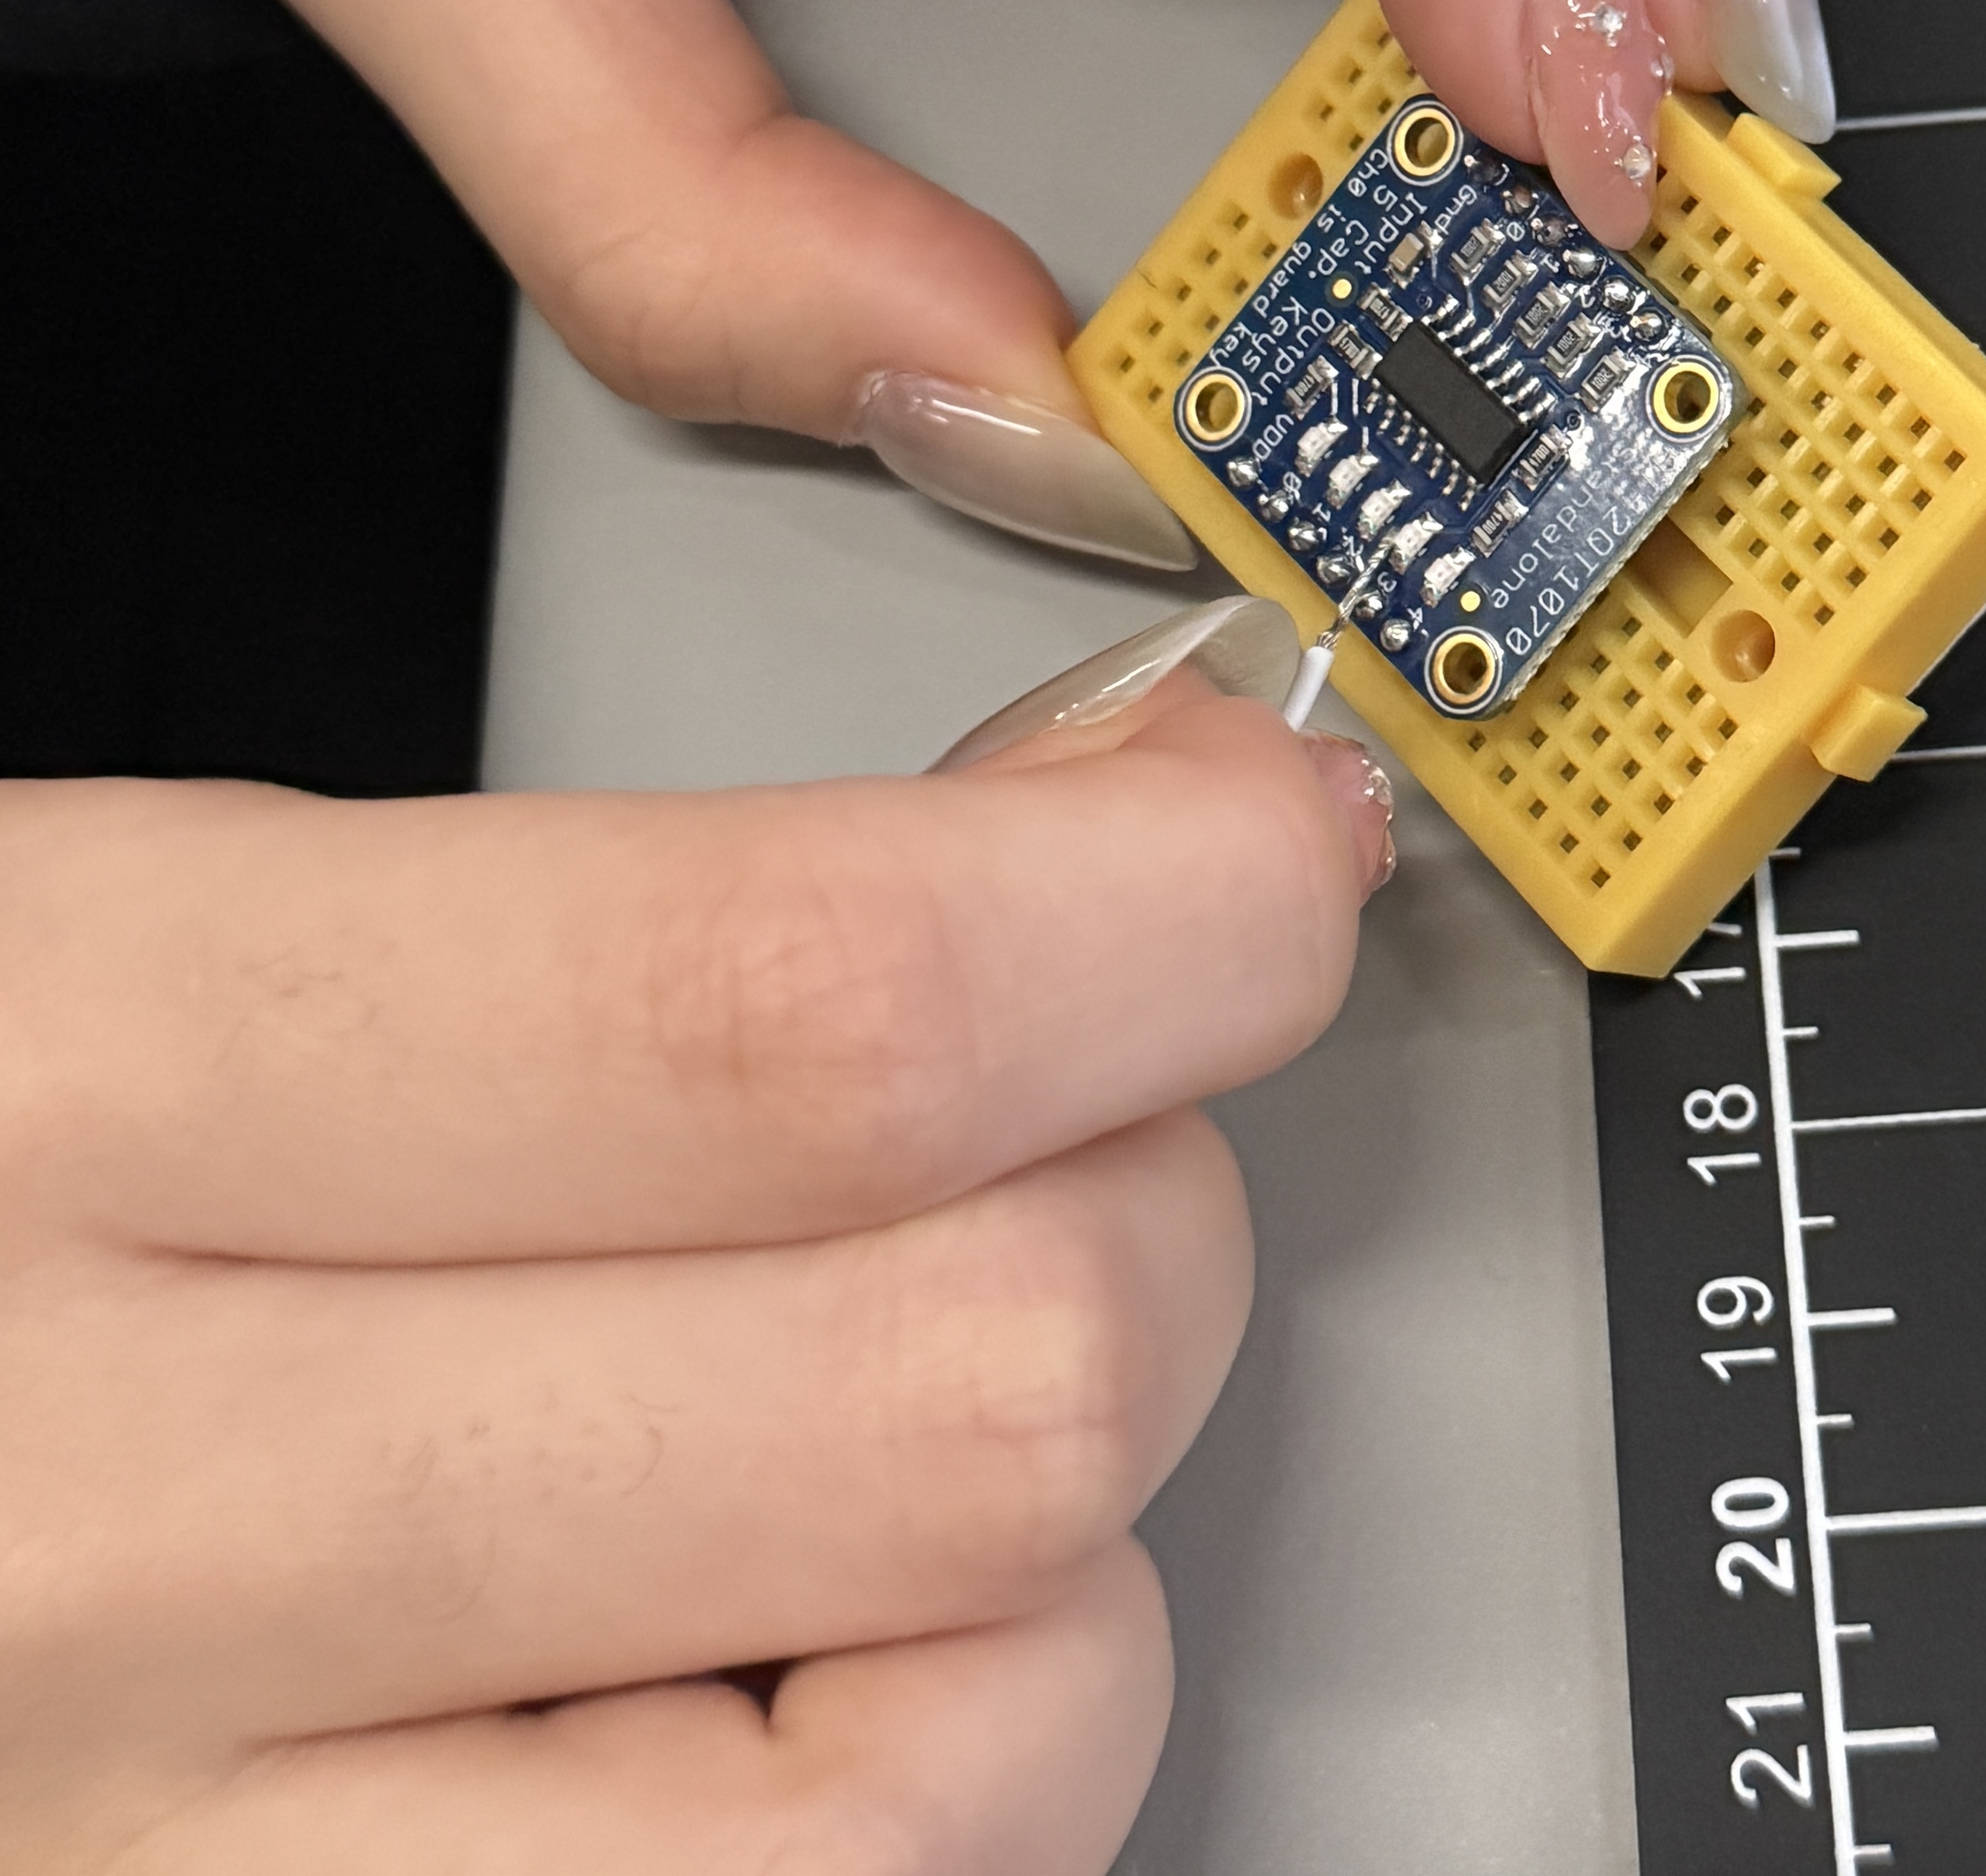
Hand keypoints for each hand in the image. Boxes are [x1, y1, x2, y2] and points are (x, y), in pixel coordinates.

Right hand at [0, 645, 1387, 1871]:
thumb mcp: (116, 917)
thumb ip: (612, 890)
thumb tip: (1077, 840)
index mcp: (46, 1074)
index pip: (802, 1010)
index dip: (1156, 902)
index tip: (1248, 831)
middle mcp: (89, 1531)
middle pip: (968, 1381)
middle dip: (1166, 1181)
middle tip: (1105, 1083)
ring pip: (973, 1744)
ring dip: (1077, 1519)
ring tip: (938, 1375)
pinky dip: (946, 1772)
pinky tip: (817, 1635)